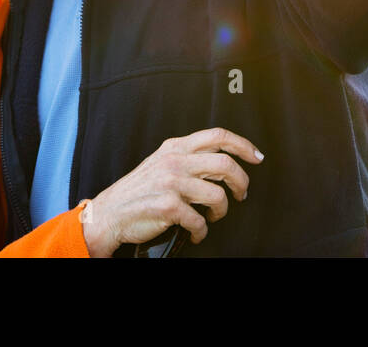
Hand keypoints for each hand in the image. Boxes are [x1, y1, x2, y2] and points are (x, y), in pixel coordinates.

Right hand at [78, 127, 262, 257]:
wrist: (109, 213)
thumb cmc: (139, 190)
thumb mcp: (162, 161)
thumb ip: (187, 156)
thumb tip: (222, 160)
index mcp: (175, 146)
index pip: (218, 136)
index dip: (243, 145)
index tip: (257, 157)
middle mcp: (175, 160)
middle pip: (225, 163)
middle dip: (241, 181)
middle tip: (241, 194)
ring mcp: (171, 182)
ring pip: (217, 195)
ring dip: (222, 210)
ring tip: (214, 215)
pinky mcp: (168, 206)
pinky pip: (200, 220)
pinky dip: (202, 231)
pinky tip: (196, 232)